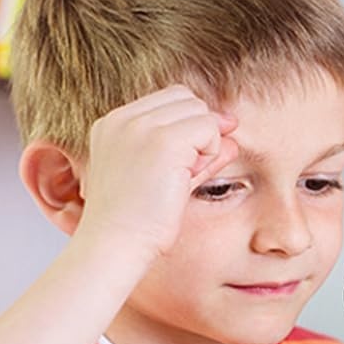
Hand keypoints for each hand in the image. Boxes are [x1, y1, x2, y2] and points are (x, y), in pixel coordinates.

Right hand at [74, 85, 238, 264]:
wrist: (116, 243)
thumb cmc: (138, 223)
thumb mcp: (166, 181)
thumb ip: (194, 156)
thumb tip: (230, 138)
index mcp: (113, 124)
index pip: (167, 101)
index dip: (189, 128)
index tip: (187, 163)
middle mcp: (123, 118)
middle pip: (186, 99)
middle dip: (199, 131)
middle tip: (189, 171)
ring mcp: (141, 126)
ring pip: (199, 111)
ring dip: (206, 142)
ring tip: (186, 176)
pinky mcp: (163, 141)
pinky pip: (208, 128)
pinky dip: (211, 151)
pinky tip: (190, 176)